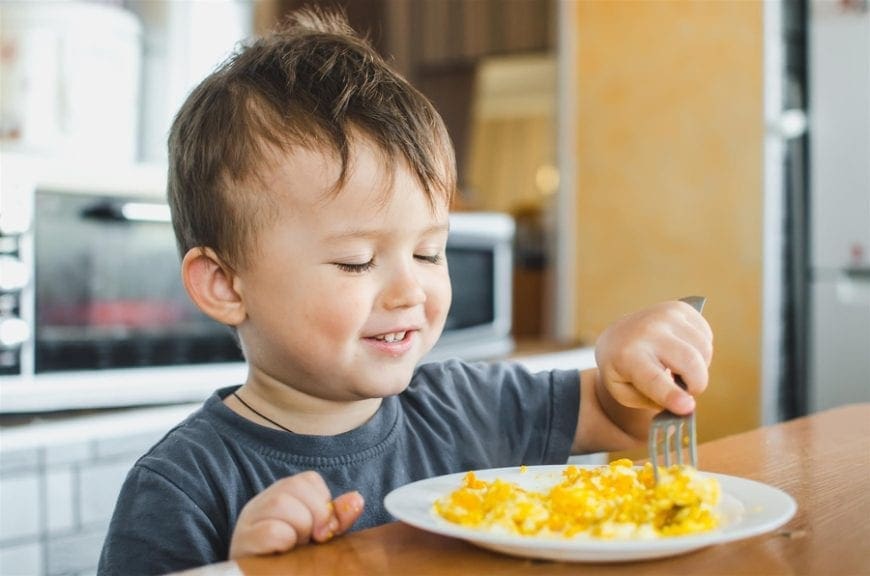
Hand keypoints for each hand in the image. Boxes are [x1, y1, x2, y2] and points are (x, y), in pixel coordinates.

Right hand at [229, 471, 363, 558]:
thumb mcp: (316, 536)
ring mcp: (248, 522)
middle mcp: (260, 503)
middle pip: (294, 487)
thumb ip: (335, 518)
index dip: (323, 503)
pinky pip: (271, 531)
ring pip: (281, 503)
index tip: (322, 529)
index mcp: (279, 496)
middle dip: (314, 515)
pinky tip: (284, 552)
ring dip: (300, 528)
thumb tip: (357, 499)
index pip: (308, 480)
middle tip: (310, 540)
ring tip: (296, 546)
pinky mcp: (243, 543)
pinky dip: (286, 541)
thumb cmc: (290, 559)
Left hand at [594, 300, 713, 414]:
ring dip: (700, 368)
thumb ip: (654, 402)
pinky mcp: (680, 308)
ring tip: (679, 370)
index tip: (687, 408)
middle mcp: (647, 331)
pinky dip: (701, 352)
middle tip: (687, 391)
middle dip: (697, 385)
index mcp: (627, 356)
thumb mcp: (625, 393)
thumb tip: (686, 406)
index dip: (672, 394)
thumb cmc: (622, 371)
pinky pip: (707, 337)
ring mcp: (665, 315)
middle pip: (690, 362)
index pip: (653, 378)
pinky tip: (682, 352)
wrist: (616, 336)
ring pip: (704, 350)